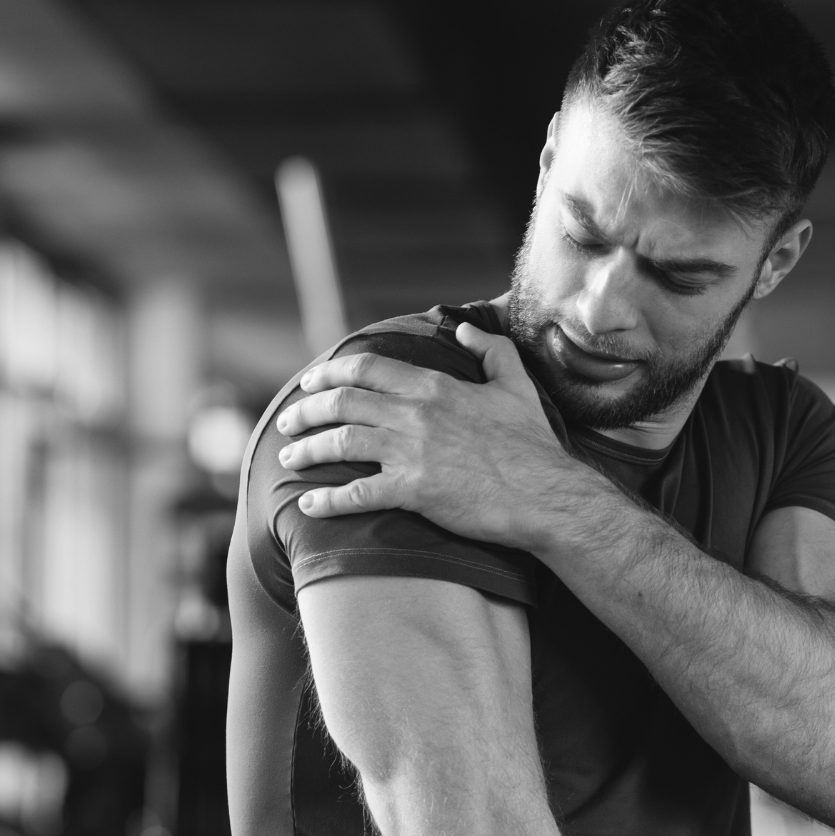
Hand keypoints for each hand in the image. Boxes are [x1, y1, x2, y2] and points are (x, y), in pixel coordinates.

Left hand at [275, 323, 586, 549]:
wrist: (546, 494)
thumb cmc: (532, 444)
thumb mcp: (516, 385)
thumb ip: (490, 350)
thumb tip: (465, 329)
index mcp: (434, 387)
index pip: (367, 368)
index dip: (330, 372)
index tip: (311, 381)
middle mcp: (415, 415)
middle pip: (342, 402)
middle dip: (305, 410)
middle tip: (288, 420)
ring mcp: (411, 453)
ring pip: (340, 443)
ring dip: (306, 449)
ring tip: (288, 457)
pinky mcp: (413, 492)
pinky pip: (357, 495)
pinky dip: (327, 502)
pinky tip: (307, 506)